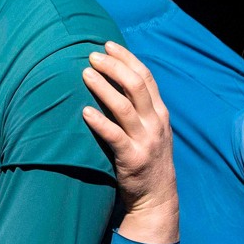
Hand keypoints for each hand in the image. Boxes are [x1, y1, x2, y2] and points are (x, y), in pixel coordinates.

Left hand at [82, 41, 178, 243]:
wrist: (157, 198)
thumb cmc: (147, 159)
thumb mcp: (151, 130)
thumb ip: (139, 108)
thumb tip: (115, 80)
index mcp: (159, 113)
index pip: (145, 77)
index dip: (127, 58)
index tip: (108, 44)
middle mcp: (155, 123)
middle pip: (136, 85)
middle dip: (114, 67)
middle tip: (92, 56)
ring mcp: (146, 141)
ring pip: (124, 107)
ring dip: (104, 88)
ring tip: (85, 74)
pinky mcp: (132, 159)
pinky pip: (114, 136)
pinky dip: (99, 122)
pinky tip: (84, 112)